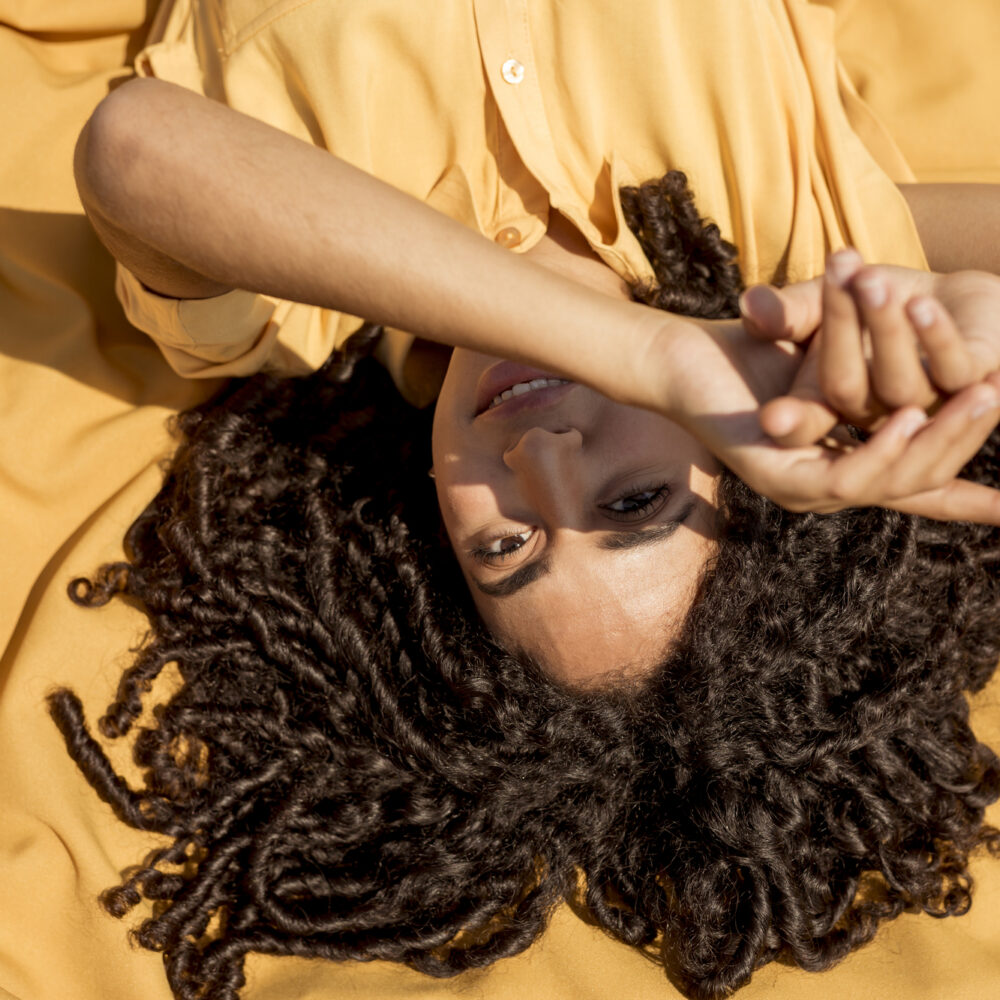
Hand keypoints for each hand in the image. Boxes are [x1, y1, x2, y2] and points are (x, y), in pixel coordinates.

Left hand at [654, 299, 999, 523]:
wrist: (683, 355)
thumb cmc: (753, 354)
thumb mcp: (838, 364)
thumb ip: (884, 384)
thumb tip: (937, 386)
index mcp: (841, 467)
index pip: (918, 488)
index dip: (968, 496)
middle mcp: (825, 487)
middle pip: (918, 481)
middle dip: (969, 442)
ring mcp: (799, 491)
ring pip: (889, 482)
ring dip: (940, 441)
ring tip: (982, 398)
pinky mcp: (774, 480)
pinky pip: (843, 476)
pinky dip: (882, 450)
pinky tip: (912, 417)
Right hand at [740, 251, 999, 444]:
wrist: (949, 295)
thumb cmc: (875, 300)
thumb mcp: (820, 300)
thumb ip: (786, 310)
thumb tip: (749, 304)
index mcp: (830, 403)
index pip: (801, 420)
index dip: (788, 421)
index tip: (769, 418)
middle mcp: (874, 414)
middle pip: (847, 389)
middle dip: (841, 325)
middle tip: (841, 267)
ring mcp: (926, 405)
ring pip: (901, 385)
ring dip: (886, 329)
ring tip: (871, 278)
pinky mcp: (976, 385)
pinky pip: (954, 369)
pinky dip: (936, 336)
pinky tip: (921, 304)